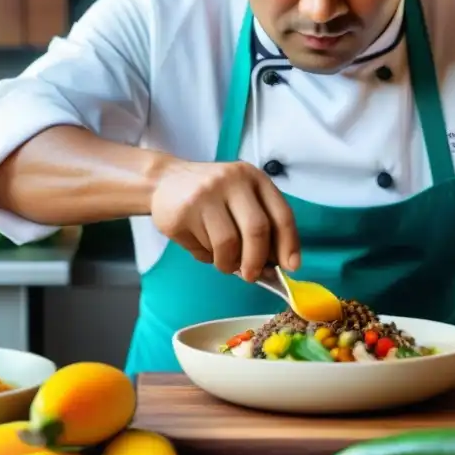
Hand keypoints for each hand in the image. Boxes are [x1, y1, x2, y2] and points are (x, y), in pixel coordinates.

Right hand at [150, 159, 300, 279]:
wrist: (164, 180)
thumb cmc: (212, 196)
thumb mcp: (241, 199)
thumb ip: (259, 226)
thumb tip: (273, 266)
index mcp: (255, 179)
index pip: (281, 214)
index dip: (289, 244)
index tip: (291, 267)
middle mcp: (234, 181)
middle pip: (257, 230)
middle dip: (257, 260)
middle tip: (251, 276)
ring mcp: (207, 194)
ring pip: (228, 243)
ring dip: (228, 263)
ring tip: (223, 262)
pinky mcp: (184, 211)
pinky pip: (203, 246)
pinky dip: (208, 257)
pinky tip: (203, 246)